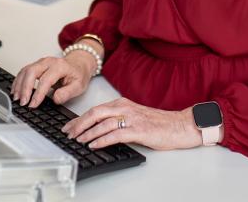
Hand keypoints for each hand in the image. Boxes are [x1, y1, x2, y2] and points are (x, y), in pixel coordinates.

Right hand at [11, 53, 94, 107]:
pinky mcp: (36, 65)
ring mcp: (41, 62)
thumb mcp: (79, 86)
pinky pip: (24, 71)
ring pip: (26, 71)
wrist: (78, 63)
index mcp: (60, 66)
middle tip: (23, 102)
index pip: (45, 80)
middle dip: (25, 88)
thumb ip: (67, 93)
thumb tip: (55, 99)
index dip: (38, 93)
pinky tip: (16, 90)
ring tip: (17, 98)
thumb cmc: (78, 74)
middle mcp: (48, 62)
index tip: (33, 104)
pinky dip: (18, 81)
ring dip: (19, 85)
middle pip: (32, 72)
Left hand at [61, 97, 202, 150]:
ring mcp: (131, 118)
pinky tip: (94, 145)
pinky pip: (115, 134)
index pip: (96, 109)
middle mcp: (125, 107)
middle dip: (79, 124)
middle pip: (95, 113)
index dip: (80, 118)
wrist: (179, 125)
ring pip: (103, 124)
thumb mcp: (134, 116)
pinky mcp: (138, 130)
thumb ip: (118, 119)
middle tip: (68, 134)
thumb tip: (98, 129)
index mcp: (122, 103)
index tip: (69, 126)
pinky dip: (102, 139)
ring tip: (77, 141)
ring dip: (87, 133)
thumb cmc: (158, 123)